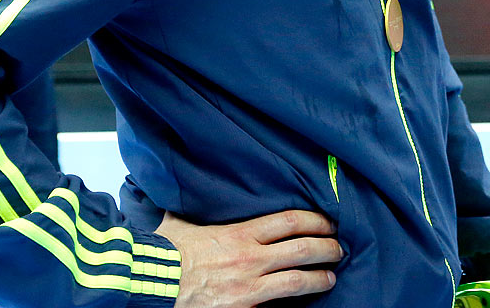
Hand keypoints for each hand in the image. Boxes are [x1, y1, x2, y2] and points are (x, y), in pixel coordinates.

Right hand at [155, 209, 340, 306]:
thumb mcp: (179, 224)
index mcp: (239, 233)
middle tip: (339, 248)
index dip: (316, 220)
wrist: (150, 286)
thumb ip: (190, 211)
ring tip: (330, 277)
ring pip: (297, 280)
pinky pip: (276, 305)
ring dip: (319, 278)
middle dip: (327, 248)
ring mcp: (248, 286)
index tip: (328, 221)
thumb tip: (183, 192)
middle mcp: (250, 258)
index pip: (290, 221)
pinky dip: (293, 303)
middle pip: (302, 248)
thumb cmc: (163, 255)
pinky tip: (304, 302)